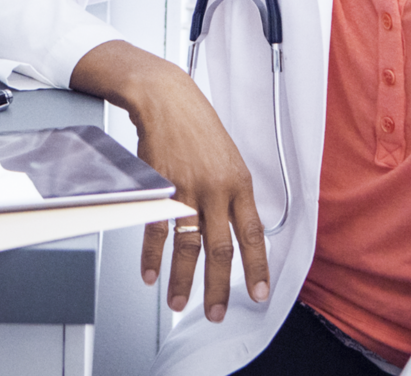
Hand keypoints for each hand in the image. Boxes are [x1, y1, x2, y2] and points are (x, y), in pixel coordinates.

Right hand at [71, 41, 270, 320]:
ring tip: (179, 302)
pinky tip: (151, 274)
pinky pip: (156, 230)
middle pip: (221, 250)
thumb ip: (234, 194)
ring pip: (188, 246)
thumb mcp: (229, 158)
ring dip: (183, 279)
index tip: (259, 294)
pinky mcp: (161, 187)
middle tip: (216, 312)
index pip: (254, 235)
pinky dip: (152, 256)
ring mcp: (187, 189)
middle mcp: (217, 190)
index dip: (257, 268)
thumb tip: (240, 228)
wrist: (167, 98)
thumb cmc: (198, 126)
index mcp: (240, 184)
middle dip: (219, 287)